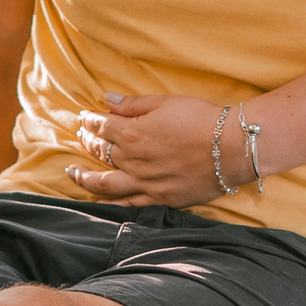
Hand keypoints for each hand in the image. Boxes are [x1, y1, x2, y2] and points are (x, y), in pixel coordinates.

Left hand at [67, 93, 226, 206]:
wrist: (232, 147)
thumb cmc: (202, 120)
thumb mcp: (166, 102)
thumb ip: (133, 104)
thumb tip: (106, 100)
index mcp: (134, 133)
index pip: (102, 126)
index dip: (90, 120)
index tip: (85, 117)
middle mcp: (134, 160)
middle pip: (100, 152)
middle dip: (88, 142)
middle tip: (82, 137)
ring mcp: (145, 183)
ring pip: (104, 183)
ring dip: (84, 177)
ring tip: (72, 173)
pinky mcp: (160, 199)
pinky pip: (128, 205)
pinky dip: (110, 205)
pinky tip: (99, 203)